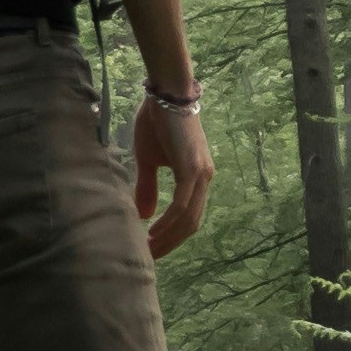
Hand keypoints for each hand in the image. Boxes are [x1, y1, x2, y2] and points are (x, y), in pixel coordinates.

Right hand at [131, 92, 213, 259]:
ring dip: (169, 237)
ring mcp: (201, 174)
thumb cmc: (157, 122)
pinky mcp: (192, 169)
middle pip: (192, 224)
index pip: (189, 217)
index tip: (153, 249)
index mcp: (197, 177)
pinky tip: (154, 231)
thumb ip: (148, 187)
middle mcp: (205, 178)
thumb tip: (145, 215)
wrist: (165, 93)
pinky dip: (169, 222)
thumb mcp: (149, 160)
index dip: (173, 236)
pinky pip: (183, 205)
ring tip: (149, 249)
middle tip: (150, 257)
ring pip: (189, 218)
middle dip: (171, 243)